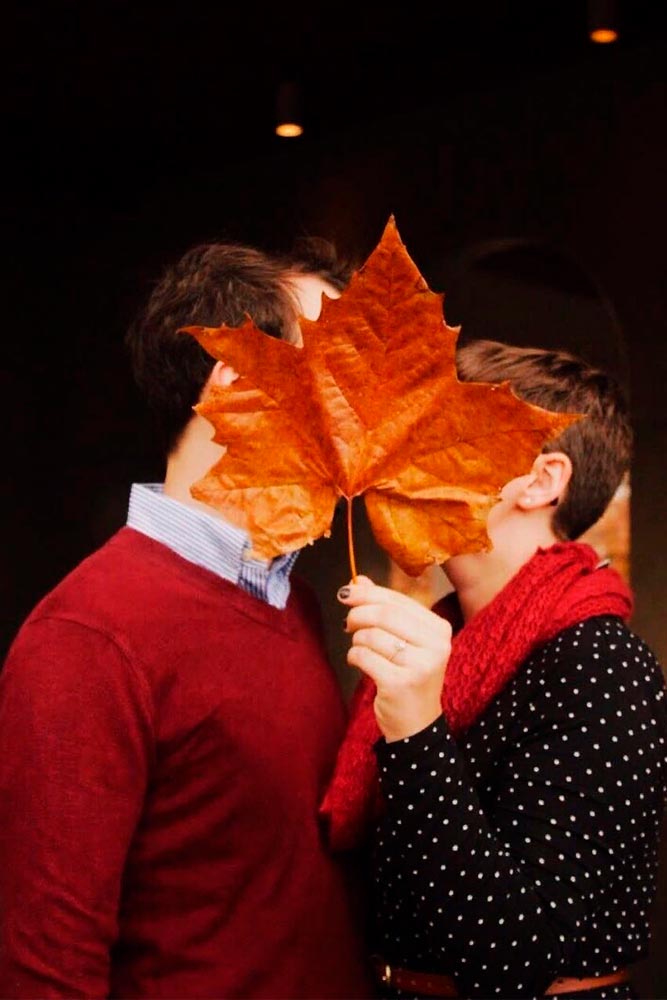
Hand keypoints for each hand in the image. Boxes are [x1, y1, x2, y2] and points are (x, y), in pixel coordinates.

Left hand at [337, 576, 451, 742]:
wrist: (417, 723)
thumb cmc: (408, 675)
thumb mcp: (402, 639)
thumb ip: (384, 608)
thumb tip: (359, 581)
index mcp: (440, 629)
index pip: (397, 601)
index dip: (367, 594)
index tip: (346, 593)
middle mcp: (436, 646)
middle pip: (384, 614)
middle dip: (357, 614)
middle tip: (347, 623)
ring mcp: (420, 666)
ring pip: (371, 636)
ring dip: (356, 641)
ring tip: (362, 650)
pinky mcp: (400, 684)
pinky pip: (363, 657)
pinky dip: (354, 657)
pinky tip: (360, 663)